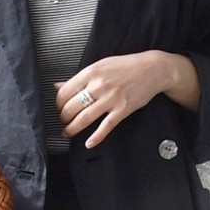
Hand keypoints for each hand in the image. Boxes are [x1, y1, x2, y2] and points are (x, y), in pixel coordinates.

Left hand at [55, 50, 200, 147]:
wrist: (152, 69)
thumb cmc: (126, 66)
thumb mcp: (99, 66)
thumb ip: (78, 78)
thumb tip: (57, 86)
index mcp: (91, 72)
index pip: (64, 92)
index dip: (58, 103)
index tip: (59, 107)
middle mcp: (99, 86)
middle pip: (71, 107)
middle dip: (63, 118)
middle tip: (63, 121)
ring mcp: (111, 99)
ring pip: (84, 119)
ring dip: (72, 129)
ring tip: (67, 133)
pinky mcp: (123, 110)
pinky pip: (106, 127)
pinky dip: (96, 138)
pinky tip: (89, 143)